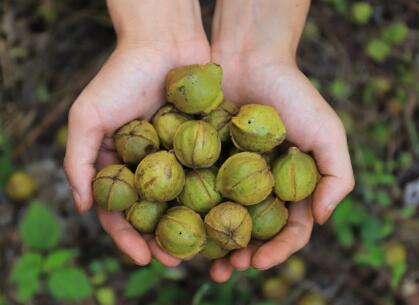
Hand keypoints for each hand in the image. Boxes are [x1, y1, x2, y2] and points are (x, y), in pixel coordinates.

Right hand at [64, 0, 209, 266]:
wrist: (164, 42)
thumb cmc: (122, 76)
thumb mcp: (87, 116)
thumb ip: (78, 159)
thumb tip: (81, 206)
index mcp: (121, 163)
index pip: (121, 210)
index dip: (129, 237)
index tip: (142, 257)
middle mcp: (150, 164)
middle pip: (157, 211)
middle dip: (164, 239)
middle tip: (177, 262)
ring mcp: (179, 155)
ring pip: (186, 199)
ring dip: (192, 226)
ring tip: (203, 249)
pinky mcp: (206, 143)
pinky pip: (210, 175)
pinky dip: (215, 197)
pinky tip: (224, 216)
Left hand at [208, 0, 354, 281]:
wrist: (249, 57)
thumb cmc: (292, 92)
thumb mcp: (327, 132)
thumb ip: (336, 176)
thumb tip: (322, 218)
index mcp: (288, 184)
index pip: (288, 228)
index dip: (277, 250)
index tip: (258, 262)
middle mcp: (258, 183)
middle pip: (250, 229)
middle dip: (240, 253)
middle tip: (225, 269)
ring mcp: (228, 172)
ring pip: (219, 215)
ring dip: (211, 241)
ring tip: (198, 260)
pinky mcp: (201, 157)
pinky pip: (193, 188)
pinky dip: (186, 208)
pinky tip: (176, 224)